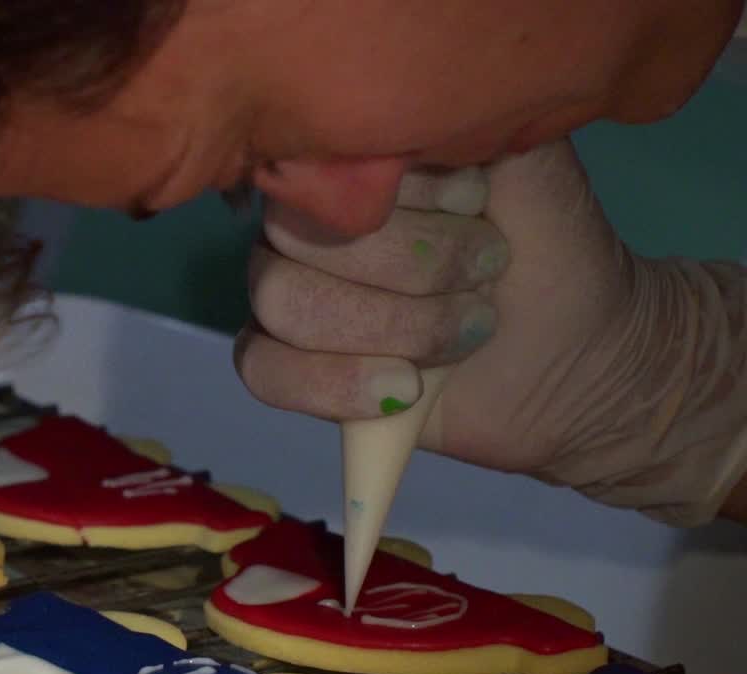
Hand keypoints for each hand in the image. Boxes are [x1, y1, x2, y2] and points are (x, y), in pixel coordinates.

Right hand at [238, 140, 746, 524]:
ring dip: (389, 327)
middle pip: (291, 237)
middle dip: (407, 269)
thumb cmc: (555, 259)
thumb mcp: (534, 171)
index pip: (321, 162)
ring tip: (465, 334)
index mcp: (354, 164)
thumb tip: (404, 113)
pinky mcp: (290, 367)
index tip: (478, 207)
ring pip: (280, 303)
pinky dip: (334, 384)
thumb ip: (470, 127)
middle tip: (485, 282)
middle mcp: (308, 221)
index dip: (399, 199)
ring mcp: (291, 293)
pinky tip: (404, 388)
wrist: (581, 366)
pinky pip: (262, 368)